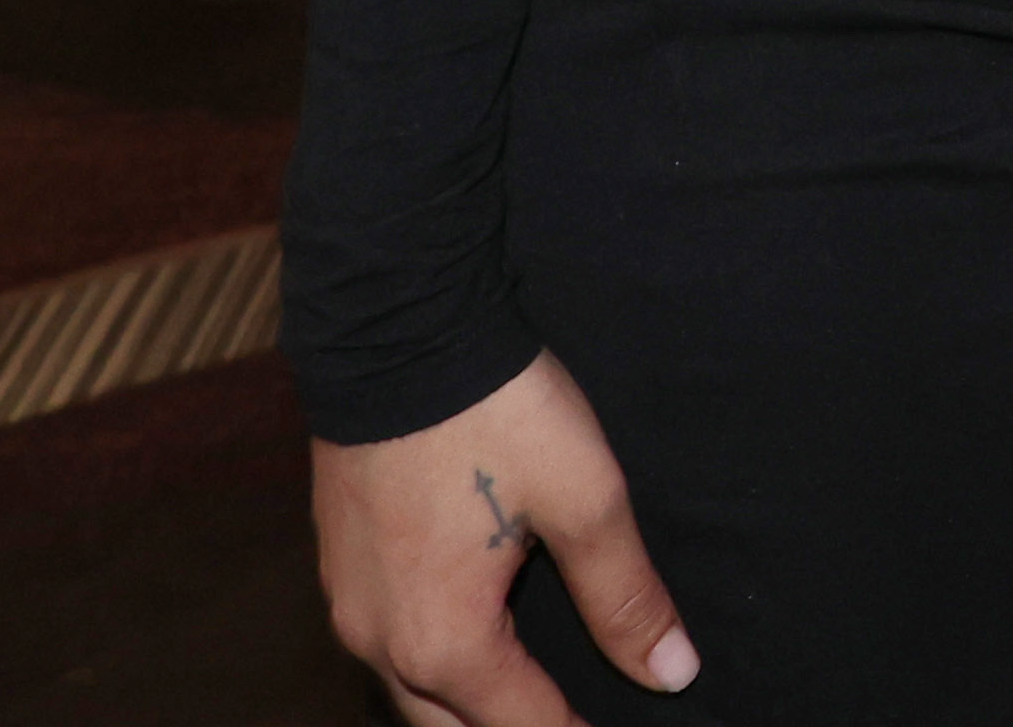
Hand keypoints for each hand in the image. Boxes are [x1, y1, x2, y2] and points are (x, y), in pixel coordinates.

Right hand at [313, 354, 698, 726]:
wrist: (395, 325)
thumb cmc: (494, 411)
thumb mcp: (585, 500)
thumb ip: (625, 597)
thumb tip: (672, 673)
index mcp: (444, 641)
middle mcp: (381, 640)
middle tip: (574, 718)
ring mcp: (351, 604)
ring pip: (412, 692)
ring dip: (468, 706)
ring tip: (531, 692)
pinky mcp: (341, 562)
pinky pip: (389, 642)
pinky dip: (435, 662)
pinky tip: (477, 634)